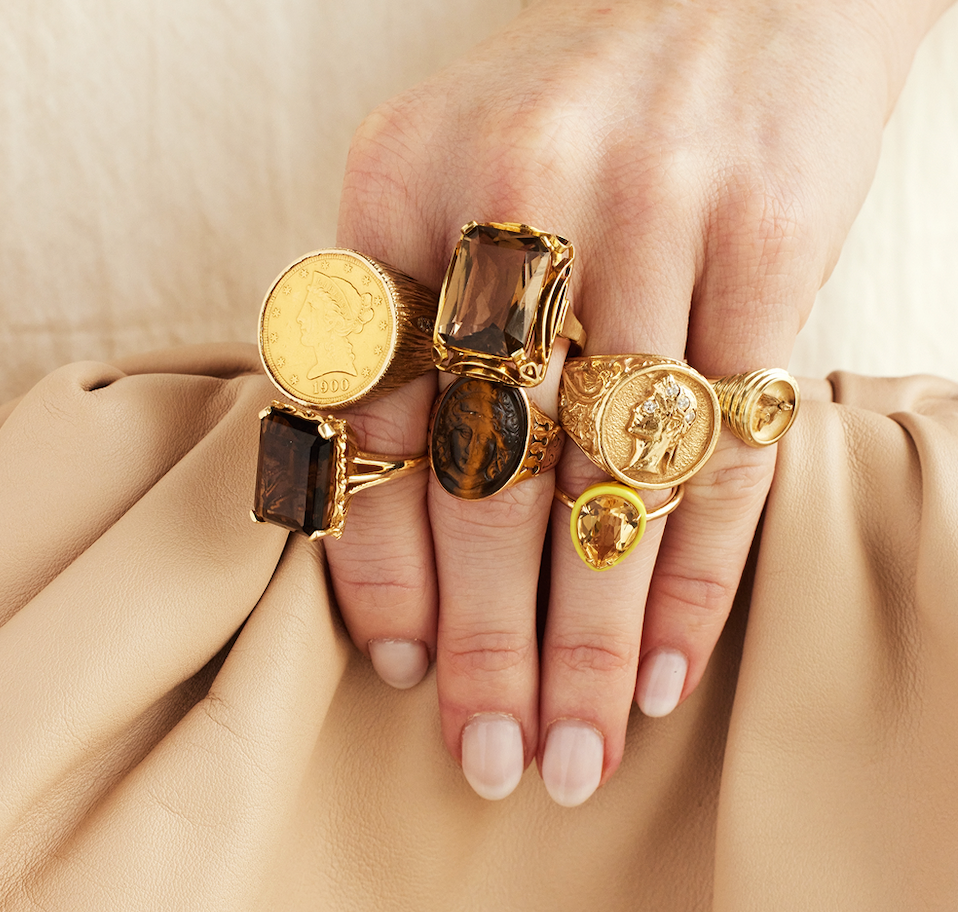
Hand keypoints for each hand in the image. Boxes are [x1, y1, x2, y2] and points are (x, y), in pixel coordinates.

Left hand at [325, 0, 950, 803]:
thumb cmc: (577, 109)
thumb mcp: (452, 181)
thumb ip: (410, 327)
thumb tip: (404, 521)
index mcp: (398, 177)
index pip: (364, 413)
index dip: (378, 560)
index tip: (401, 670)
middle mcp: (514, 191)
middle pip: (482, 469)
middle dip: (483, 640)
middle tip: (489, 758)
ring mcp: (650, 209)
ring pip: (606, 479)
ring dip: (588, 640)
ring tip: (574, 753)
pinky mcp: (769, 234)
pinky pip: (723, 445)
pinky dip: (694, 574)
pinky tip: (664, 668)